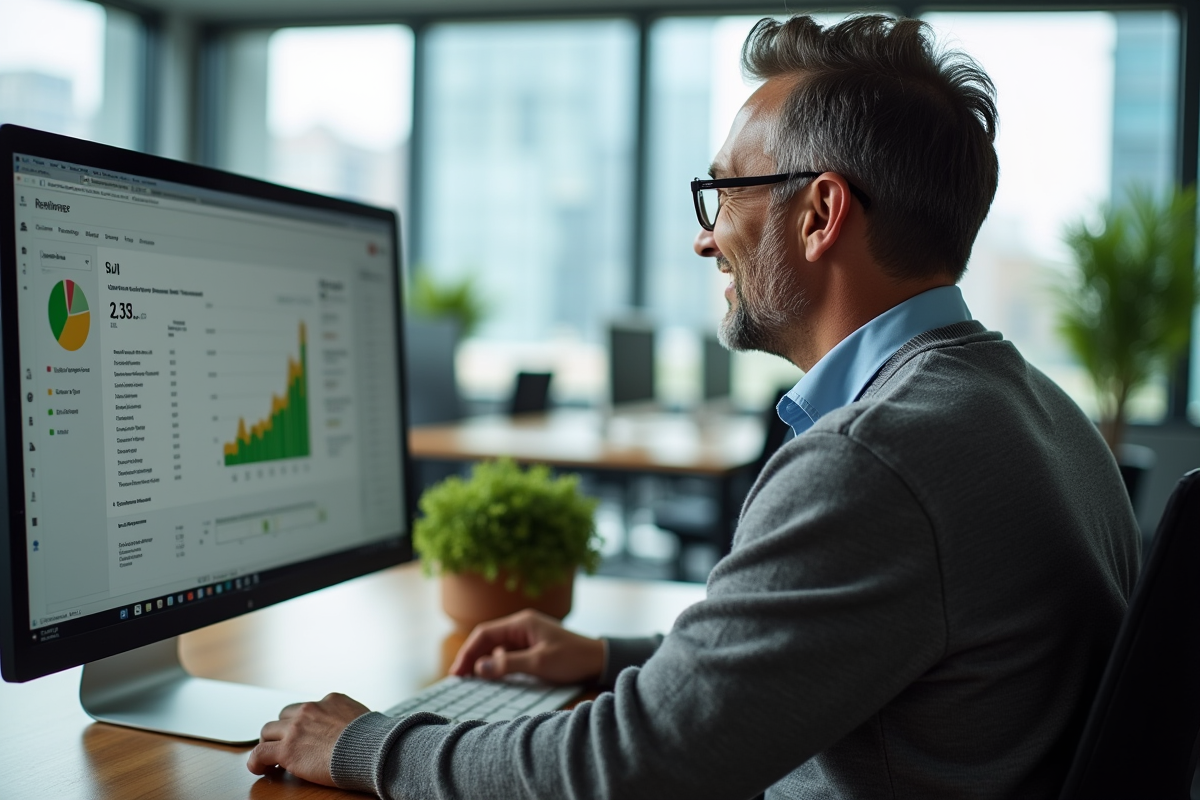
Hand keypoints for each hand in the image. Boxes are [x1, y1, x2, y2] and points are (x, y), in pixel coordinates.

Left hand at [247, 693, 369, 784]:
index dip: (304, 723)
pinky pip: (260, 753)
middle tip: (286, 744)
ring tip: (271, 757)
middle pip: (284, 715)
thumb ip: (352, 717)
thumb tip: (357, 726)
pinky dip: (256, 761)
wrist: (370, 750)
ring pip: (268, 731)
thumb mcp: (365, 716)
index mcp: (330, 700)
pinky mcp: (287, 750)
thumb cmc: (374, 739)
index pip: (307, 707)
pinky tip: (259, 768)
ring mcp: (296, 728)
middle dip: (284, 730)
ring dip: (270, 742)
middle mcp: (310, 709)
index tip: (306, 734)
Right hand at [449, 609, 605, 684]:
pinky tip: (494, 679)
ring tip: (472, 682)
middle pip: (488, 639)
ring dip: (484, 662)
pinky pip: (508, 654)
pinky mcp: (533, 647)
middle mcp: (521, 626)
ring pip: (497, 647)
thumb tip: (478, 668)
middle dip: (472, 658)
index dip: (468, 652)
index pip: (484, 633)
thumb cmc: (572, 659)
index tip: (457, 673)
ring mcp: (527, 636)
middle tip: (459, 680)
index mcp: (521, 623)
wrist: (599, 660)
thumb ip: (508, 664)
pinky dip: (498, 665)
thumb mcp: (539, 663)